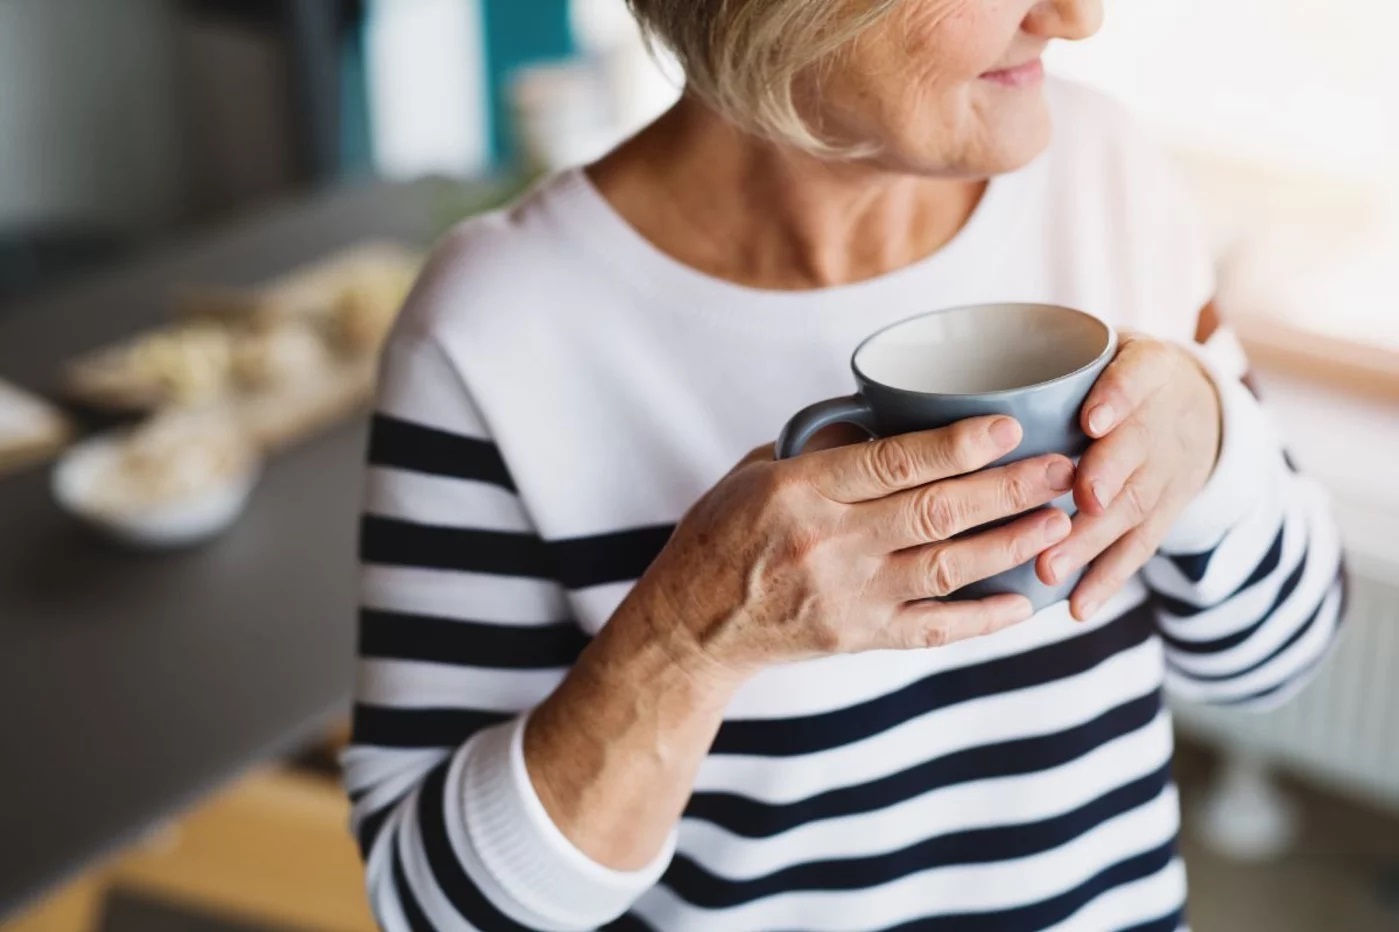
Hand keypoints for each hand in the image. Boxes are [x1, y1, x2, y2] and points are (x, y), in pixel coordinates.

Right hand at [624, 416, 1076, 686]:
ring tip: (1059, 521)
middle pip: (935, 511)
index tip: (1009, 426)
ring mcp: (846, 596)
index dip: (957, 444)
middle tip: (1062, 468)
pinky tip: (1024, 602)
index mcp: (800, 490)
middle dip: (1007, 488)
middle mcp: (828, 543)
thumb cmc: (723, 534)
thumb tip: (889, 416)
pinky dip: (983, 619)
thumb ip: (823, 449)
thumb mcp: (756, 472)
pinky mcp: (857, 637)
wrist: (691, 624)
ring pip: (946, 568)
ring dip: (1009, 544)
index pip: (892, 462)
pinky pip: (933, 629)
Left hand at [1036, 333, 1222, 620]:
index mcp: (1145, 369)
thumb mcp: (1099, 348)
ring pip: (1133, 507)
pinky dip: (1107, 580)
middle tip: (1076, 502)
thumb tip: (938, 379)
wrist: (1195, 407)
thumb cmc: (1112, 375)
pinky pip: (1137, 550)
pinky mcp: (1163, 514)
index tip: (1092, 420)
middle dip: (1105, 479)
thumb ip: (1045, 359)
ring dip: (1092, 541)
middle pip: (1137, 451)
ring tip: (1052, 567)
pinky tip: (1077, 606)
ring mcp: (1167, 472)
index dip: (1118, 398)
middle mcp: (1162, 422)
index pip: (1137, 376)